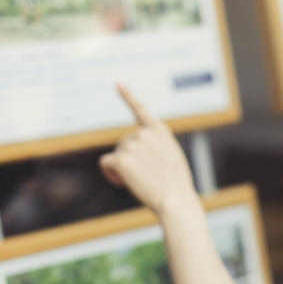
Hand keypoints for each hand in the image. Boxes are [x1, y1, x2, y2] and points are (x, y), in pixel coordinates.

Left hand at [99, 85, 197, 214]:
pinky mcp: (122, 158)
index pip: (141, 110)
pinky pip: (106, 163)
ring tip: (140, 181)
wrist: (176, 200)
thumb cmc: (175, 185)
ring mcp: (133, 144)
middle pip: (123, 143)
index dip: (127, 96)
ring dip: (121, 168)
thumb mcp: (170, 159)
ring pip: (116, 155)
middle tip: (143, 176)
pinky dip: (110, 173)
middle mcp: (145, 133)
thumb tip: (132, 154)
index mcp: (160, 131)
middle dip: (127, 159)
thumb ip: (153, 149)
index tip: (117, 84)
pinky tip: (123, 181)